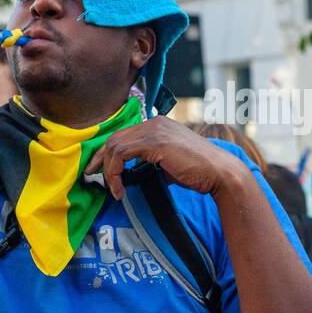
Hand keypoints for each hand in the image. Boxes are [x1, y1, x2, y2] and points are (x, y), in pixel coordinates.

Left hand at [85, 117, 249, 200]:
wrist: (219, 173)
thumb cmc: (199, 172)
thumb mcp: (170, 164)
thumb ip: (151, 162)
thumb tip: (132, 173)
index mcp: (158, 125)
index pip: (124, 135)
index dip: (108, 152)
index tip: (99, 169)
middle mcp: (155, 123)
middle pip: (115, 137)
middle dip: (100, 159)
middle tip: (92, 176)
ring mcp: (155, 130)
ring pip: (115, 145)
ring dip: (108, 170)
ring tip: (112, 189)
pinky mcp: (155, 142)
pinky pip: (122, 153)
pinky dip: (115, 172)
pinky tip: (119, 188)